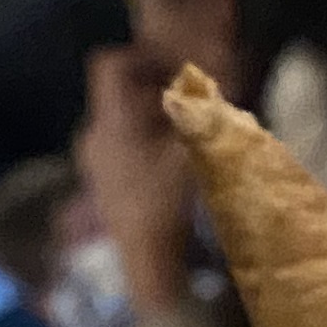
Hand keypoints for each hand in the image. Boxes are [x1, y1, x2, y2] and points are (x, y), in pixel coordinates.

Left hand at [75, 44, 195, 312]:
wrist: (149, 269)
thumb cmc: (171, 204)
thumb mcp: (198, 151)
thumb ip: (211, 111)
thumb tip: (232, 71)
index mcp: (111, 121)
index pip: (111, 66)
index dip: (141, 57)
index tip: (171, 67)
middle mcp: (94, 139)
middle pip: (115, 98)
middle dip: (150, 94)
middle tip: (186, 104)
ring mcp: (94, 169)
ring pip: (118, 129)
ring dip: (147, 126)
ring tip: (181, 140)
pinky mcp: (102, 195)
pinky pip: (120, 158)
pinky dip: (142, 154)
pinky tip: (169, 174)